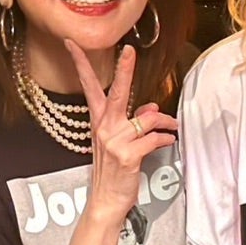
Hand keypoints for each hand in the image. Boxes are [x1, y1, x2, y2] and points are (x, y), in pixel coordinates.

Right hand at [66, 40, 176, 222]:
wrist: (107, 200)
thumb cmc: (114, 171)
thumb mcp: (119, 142)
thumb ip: (134, 122)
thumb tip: (150, 108)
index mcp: (99, 120)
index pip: (88, 86)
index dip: (81, 64)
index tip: (74, 43)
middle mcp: (104, 127)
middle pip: (115, 92)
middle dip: (123, 70)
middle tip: (128, 51)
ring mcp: (115, 141)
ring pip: (147, 119)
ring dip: (164, 121)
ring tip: (172, 126)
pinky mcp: (128, 155)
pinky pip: (154, 138)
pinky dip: (165, 139)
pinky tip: (169, 141)